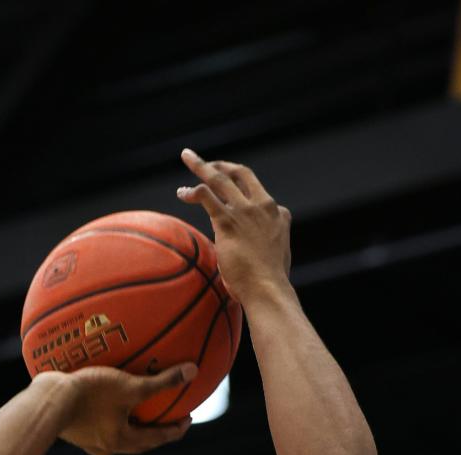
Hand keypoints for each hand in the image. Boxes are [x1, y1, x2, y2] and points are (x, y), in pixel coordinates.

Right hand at [35, 362, 196, 454]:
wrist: (46, 401)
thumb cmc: (89, 394)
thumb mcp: (130, 385)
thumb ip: (162, 381)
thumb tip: (192, 372)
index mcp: (123, 441)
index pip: (158, 438)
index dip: (176, 429)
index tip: (187, 419)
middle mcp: (108, 448)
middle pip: (140, 443)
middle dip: (156, 432)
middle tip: (168, 419)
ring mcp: (89, 444)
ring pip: (118, 438)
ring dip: (132, 428)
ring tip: (138, 414)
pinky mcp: (74, 433)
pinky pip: (99, 429)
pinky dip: (110, 421)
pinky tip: (106, 410)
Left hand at [177, 148, 290, 306]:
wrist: (268, 290)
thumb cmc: (270, 284)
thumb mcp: (277, 258)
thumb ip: (267, 246)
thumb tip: (256, 253)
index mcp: (279, 214)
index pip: (259, 194)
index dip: (243, 191)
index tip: (230, 196)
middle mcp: (263, 207)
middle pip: (241, 174)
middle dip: (223, 165)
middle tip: (208, 164)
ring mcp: (245, 212)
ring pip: (220, 179)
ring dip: (201, 166)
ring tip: (187, 157)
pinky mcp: (228, 221)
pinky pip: (206, 197)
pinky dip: (192, 191)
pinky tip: (182, 193)